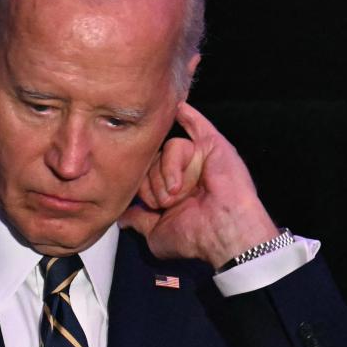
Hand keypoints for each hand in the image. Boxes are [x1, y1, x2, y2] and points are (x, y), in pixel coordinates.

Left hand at [119, 102, 277, 266]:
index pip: (143, 175)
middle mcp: (182, 172)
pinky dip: (187, 117)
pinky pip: (194, 123)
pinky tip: (180, 109)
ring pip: (167, 149)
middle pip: (151, 160)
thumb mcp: (156, 233)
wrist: (223, 234)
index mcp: (170, 190)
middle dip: (155, 184)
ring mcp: (197, 158)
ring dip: (169, 173)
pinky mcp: (213, 146)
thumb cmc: (196, 237)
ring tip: (180, 192)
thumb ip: (138, 220)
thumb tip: (122, 217)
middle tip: (169, 202)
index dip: (144, 190)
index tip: (155, 206)